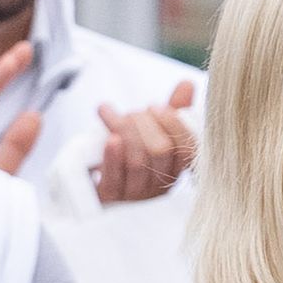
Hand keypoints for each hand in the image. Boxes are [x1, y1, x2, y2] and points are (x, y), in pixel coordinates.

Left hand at [92, 78, 198, 203]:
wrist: (95, 185)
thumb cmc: (130, 155)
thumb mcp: (152, 132)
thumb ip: (172, 111)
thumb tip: (187, 84)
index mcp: (175, 169)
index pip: (186, 147)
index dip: (173, 123)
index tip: (156, 107)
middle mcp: (159, 185)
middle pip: (160, 150)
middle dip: (145, 123)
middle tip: (132, 113)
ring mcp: (136, 195)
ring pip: (137, 162)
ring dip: (126, 132)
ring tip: (112, 117)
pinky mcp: (111, 199)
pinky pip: (114, 179)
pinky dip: (112, 156)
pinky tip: (110, 138)